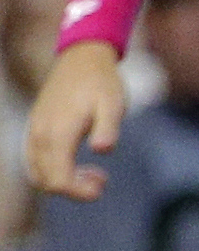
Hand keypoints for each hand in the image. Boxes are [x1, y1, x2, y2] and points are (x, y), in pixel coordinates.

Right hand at [25, 41, 125, 199]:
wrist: (82, 58)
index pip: (58, 179)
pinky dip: (53, 171)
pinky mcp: (35, 128)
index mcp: (58, 133)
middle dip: (73, 189)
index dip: (79, 192)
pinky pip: (34, 161)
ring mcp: (34, 131)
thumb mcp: (113, 104)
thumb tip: (102, 149)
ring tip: (93, 173)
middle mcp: (39, 135)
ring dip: (63, 181)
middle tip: (101, 179)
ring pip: (37, 174)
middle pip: (46, 181)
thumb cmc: (102, 83)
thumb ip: (108, 127)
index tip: (102, 185)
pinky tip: (77, 165)